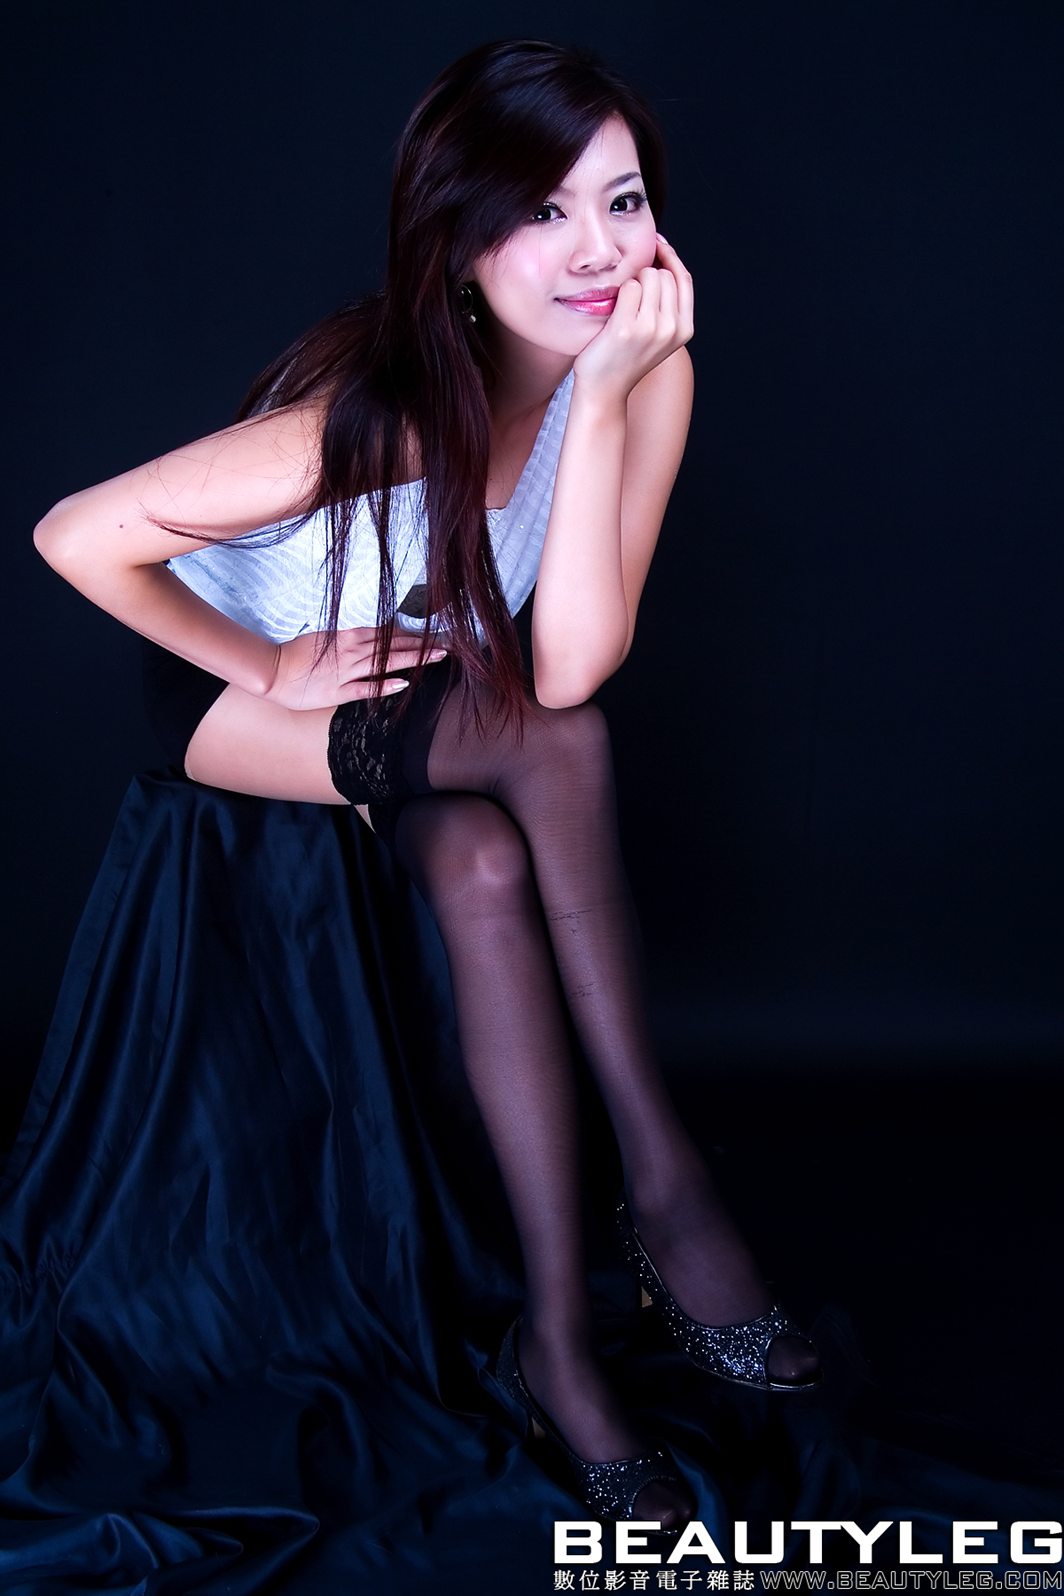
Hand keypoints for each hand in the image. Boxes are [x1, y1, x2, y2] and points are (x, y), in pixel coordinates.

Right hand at [263, 625, 446, 710]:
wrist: (273, 670)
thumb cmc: (296, 655)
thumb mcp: (325, 639)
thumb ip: (348, 639)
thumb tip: (370, 637)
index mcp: (349, 636)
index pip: (387, 632)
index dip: (412, 634)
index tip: (433, 635)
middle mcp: (352, 651)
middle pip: (394, 645)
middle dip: (422, 645)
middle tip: (447, 646)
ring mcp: (347, 671)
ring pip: (386, 662)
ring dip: (412, 660)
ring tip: (437, 659)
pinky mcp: (339, 690)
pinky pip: (366, 687)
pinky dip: (385, 685)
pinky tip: (404, 684)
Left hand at [572, 234, 693, 401]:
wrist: (604, 390)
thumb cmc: (624, 357)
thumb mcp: (657, 334)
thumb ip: (666, 304)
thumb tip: (662, 257)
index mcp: (685, 329)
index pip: (684, 279)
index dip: (670, 257)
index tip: (656, 245)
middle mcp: (673, 329)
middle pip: (663, 274)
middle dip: (646, 275)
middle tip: (630, 298)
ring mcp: (651, 329)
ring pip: (647, 276)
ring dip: (631, 283)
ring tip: (622, 309)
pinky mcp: (627, 328)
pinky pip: (628, 287)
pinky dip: (618, 294)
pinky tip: (612, 312)